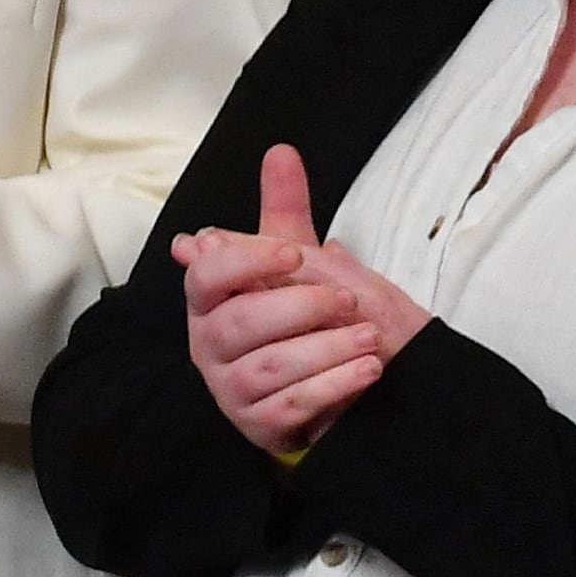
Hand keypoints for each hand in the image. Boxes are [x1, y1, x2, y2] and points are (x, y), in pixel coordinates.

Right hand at [179, 146, 425, 454]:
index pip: (205, 275)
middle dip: (301, 309)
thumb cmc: (310, 319)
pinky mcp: (256, 424)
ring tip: (371, 339)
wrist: (338, 383)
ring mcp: (228, 388)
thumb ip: (287, 211)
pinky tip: (367, 370)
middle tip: (350, 303)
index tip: (293, 254)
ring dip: (327, 350)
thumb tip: (280, 152)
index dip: (245, 262)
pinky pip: (290, 406)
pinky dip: (334, 386)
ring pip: (268, 367)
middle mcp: (208, 343)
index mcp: (211, 300)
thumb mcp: (301, 262)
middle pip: (238, 323)